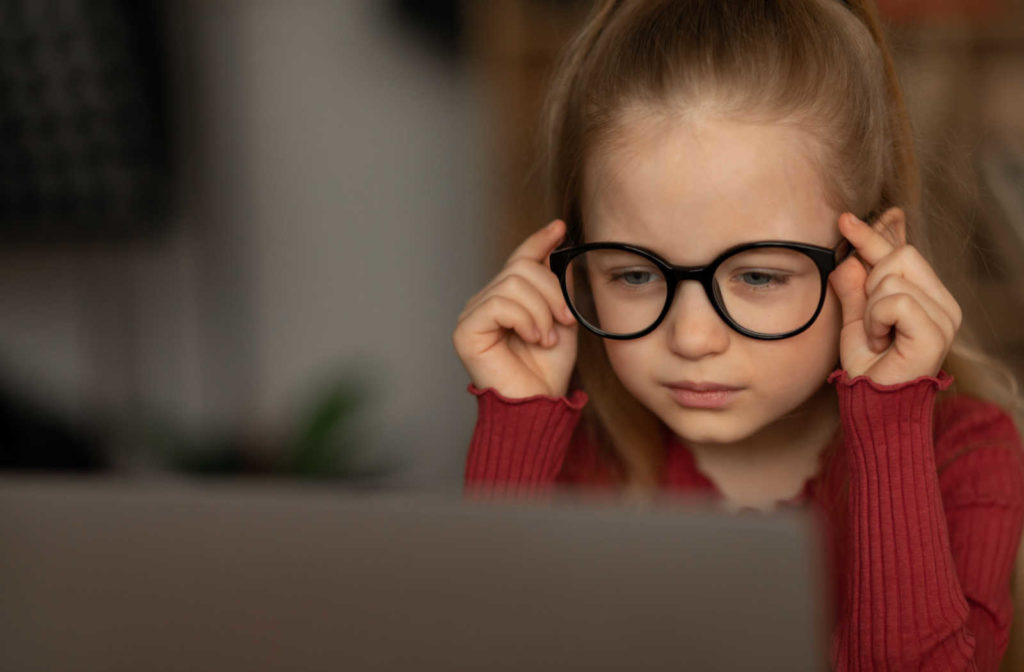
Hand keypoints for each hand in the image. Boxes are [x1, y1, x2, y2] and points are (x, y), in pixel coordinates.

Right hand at [453, 219, 578, 397]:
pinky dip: (524, 319)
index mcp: (506, 300)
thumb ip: (558, 288)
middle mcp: (485, 302)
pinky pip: (499, 303)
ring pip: (512, 283)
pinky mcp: (465, 330)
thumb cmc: (547, 371)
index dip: (538, 241)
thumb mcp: (562, 322)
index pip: (519, 260)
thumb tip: (558, 252)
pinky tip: (532, 339)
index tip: (559, 228)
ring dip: (540, 310)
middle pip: (520, 268)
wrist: (538, 405)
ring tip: (546, 338)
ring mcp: (472, 315)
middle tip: (565, 321)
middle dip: (551, 291)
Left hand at [828, 210, 961, 385]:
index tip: (846, 219)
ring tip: (876, 335)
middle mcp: (942, 302)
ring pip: (892, 277)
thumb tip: (847, 256)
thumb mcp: (853, 320)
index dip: (874, 234)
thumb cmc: (868, 367)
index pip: (901, 252)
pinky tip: (880, 340)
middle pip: (900, 255)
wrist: (875, 406)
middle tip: (869, 318)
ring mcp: (944, 316)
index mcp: (927, 296)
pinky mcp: (936, 331)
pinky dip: (875, 319)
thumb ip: (854, 287)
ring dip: (870, 307)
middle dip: (870, 279)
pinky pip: (893, 300)